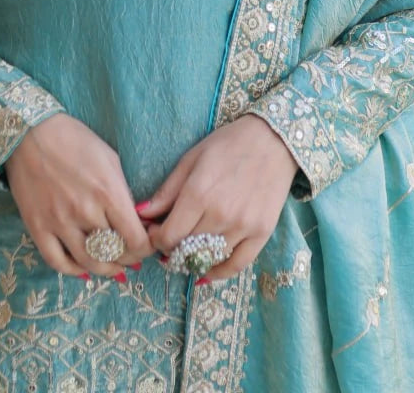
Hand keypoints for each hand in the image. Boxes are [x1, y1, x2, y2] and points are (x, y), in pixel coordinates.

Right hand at [4, 113, 152, 278]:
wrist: (31, 133)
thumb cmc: (75, 140)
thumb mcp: (110, 159)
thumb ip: (122, 193)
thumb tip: (134, 222)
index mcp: (108, 192)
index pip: (136, 239)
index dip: (146, 249)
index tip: (146, 246)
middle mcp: (85, 211)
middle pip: (115, 253)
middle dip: (129, 258)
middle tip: (132, 257)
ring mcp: (59, 222)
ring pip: (89, 262)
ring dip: (106, 269)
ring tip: (114, 267)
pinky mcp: (37, 227)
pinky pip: (57, 262)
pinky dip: (74, 270)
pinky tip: (84, 267)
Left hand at [139, 115, 297, 281]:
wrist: (272, 140)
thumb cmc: (228, 144)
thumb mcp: (191, 159)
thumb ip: (166, 191)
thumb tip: (140, 214)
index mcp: (198, 193)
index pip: (168, 236)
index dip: (157, 239)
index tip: (155, 233)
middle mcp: (220, 214)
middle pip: (186, 249)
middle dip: (172, 248)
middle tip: (170, 241)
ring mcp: (243, 226)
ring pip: (208, 258)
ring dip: (193, 259)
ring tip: (187, 251)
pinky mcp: (261, 233)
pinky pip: (237, 265)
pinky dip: (219, 272)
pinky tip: (206, 271)